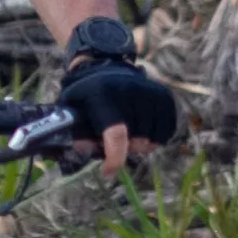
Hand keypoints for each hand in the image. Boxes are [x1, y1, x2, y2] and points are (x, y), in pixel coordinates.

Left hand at [60, 55, 179, 172]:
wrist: (106, 66)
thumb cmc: (86, 95)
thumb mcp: (71, 108)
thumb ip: (75, 130)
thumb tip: (82, 149)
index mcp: (103, 94)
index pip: (116, 134)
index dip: (115, 159)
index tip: (108, 172)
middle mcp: (130, 90)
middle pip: (136, 141)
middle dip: (125, 149)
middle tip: (113, 142)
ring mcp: (150, 91)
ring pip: (151, 139)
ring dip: (139, 145)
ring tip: (127, 134)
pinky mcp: (164, 95)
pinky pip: (165, 132)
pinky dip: (154, 138)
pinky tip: (142, 129)